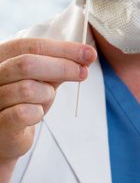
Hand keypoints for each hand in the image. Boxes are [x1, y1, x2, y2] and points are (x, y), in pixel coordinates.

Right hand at [0, 38, 96, 159]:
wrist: (6, 137)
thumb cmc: (23, 103)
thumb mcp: (41, 79)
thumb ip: (58, 66)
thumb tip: (87, 55)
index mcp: (1, 58)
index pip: (30, 46)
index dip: (62, 49)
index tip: (88, 53)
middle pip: (27, 63)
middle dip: (62, 67)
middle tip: (83, 72)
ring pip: (28, 89)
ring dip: (46, 94)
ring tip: (45, 98)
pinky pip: (23, 113)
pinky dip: (38, 113)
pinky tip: (35, 114)